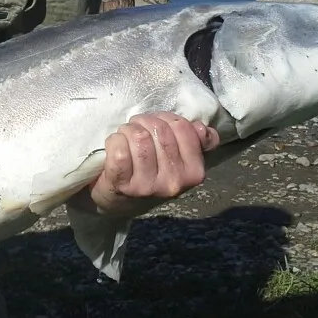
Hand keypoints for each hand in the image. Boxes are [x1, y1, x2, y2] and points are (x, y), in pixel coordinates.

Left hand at [77, 111, 219, 217]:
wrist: (118, 199)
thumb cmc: (149, 171)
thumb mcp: (177, 159)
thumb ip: (194, 141)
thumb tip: (204, 129)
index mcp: (193, 172)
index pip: (182, 127)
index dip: (165, 118)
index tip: (156, 124)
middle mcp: (174, 182)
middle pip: (159, 129)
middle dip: (144, 122)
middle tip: (137, 129)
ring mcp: (147, 186)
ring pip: (139, 137)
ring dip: (128, 130)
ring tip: (125, 136)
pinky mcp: (122, 185)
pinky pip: (120, 149)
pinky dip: (114, 141)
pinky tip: (115, 147)